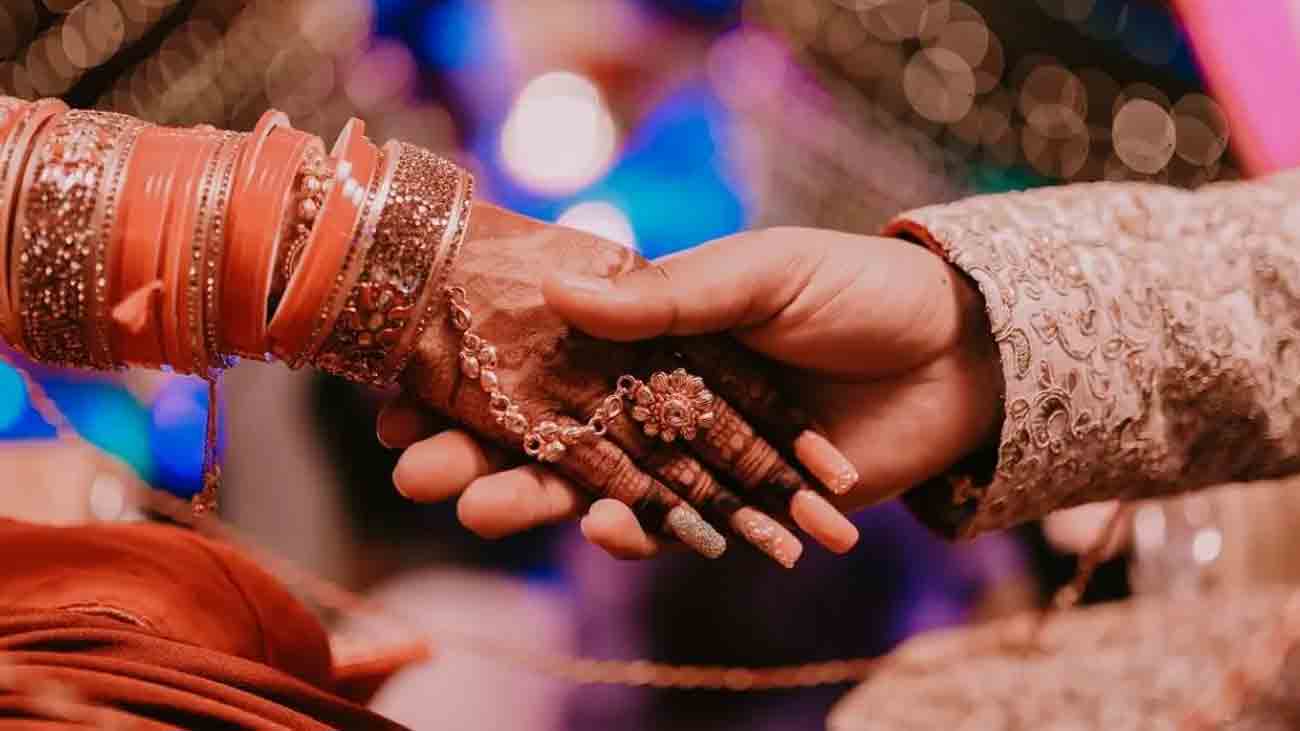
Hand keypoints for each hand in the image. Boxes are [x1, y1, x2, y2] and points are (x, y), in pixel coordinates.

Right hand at [382, 205, 860, 565]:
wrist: (956, 356)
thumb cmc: (856, 291)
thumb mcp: (762, 272)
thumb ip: (670, 294)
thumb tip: (559, 290)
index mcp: (647, 330)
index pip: (540, 359)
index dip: (473, 378)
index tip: (401, 397)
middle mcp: (654, 394)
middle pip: (550, 431)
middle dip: (478, 452)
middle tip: (418, 472)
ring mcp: (690, 454)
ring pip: (596, 486)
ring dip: (539, 501)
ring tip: (484, 512)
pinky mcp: (734, 504)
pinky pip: (675, 526)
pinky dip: (645, 532)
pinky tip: (611, 529)